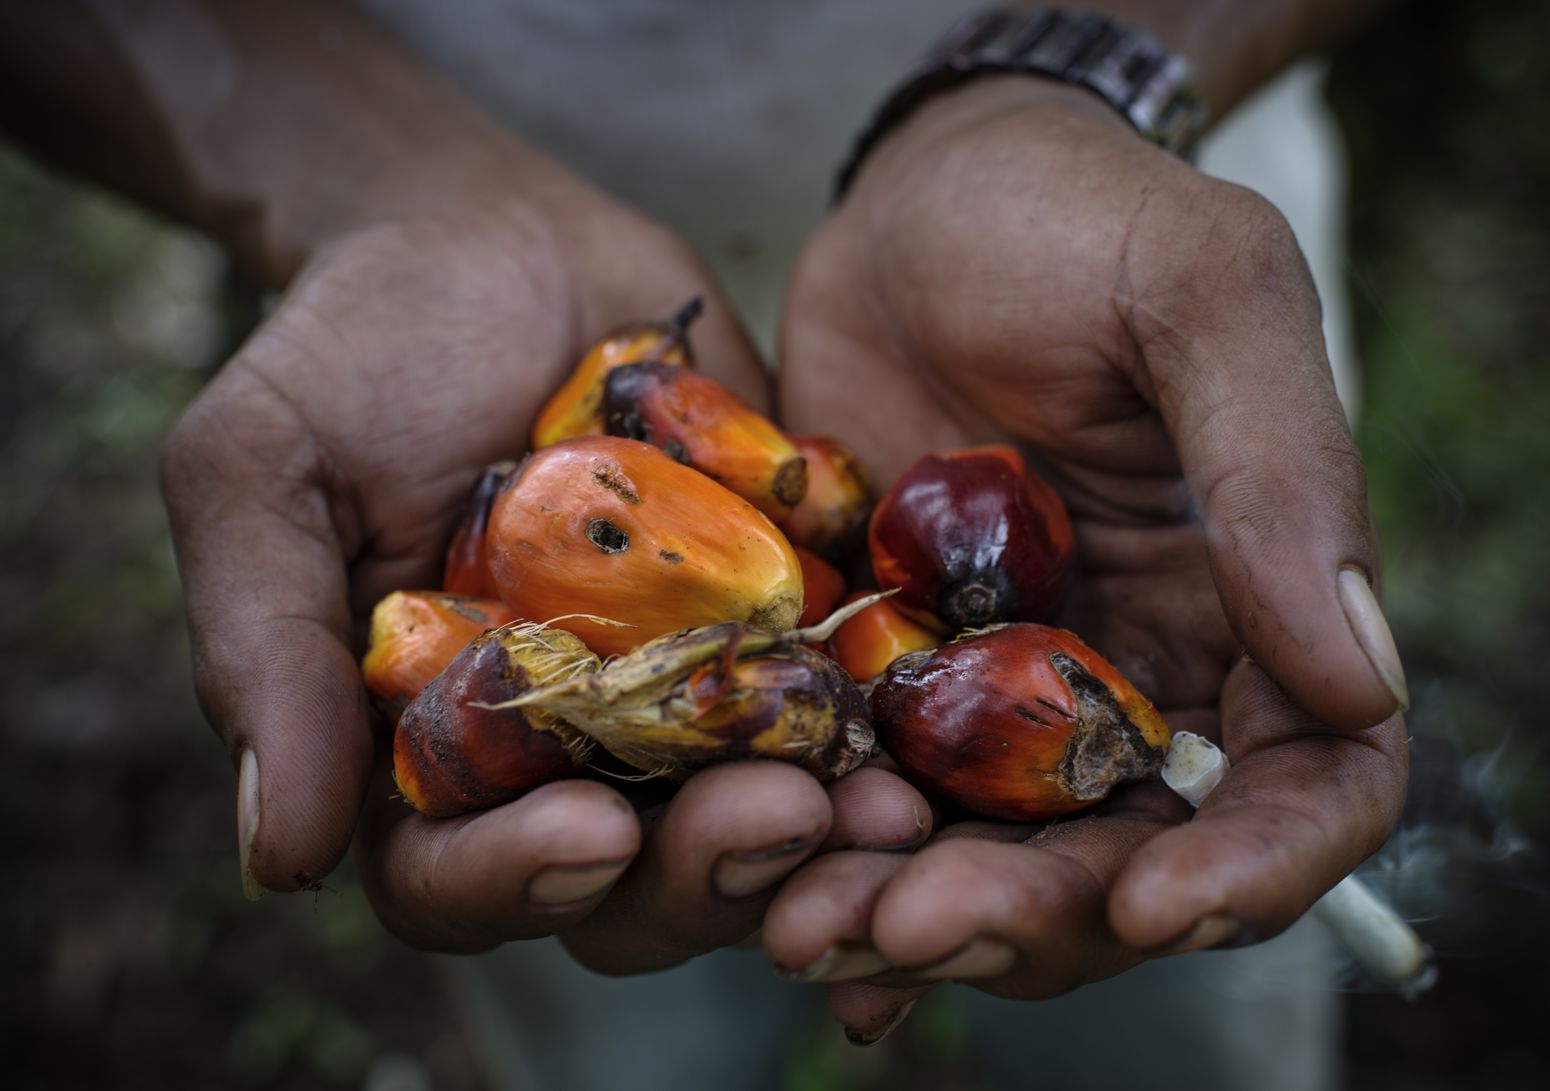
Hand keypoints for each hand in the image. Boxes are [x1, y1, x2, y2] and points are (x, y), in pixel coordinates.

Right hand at [162, 175, 931, 961]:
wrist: (497, 238)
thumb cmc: (354, 350)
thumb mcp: (265, 472)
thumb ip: (268, 650)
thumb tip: (282, 860)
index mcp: (427, 751)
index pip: (454, 876)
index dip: (513, 879)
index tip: (584, 829)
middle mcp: (562, 752)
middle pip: (631, 882)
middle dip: (704, 868)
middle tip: (778, 812)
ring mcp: (682, 699)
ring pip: (752, 820)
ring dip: (820, 827)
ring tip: (883, 795)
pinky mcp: (778, 629)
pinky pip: (840, 707)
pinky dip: (885, 726)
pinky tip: (933, 720)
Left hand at [768, 76, 1408, 1030]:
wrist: (921, 202)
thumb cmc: (1080, 221)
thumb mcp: (1201, 298)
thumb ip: (1282, 472)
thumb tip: (1364, 680)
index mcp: (1251, 608)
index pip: (1306, 784)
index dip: (1255, 870)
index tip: (1161, 908)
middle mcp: (1134, 676)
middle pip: (1123, 859)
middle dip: (1035, 917)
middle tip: (913, 928)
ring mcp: (1004, 690)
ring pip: (986, 855)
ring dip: (912, 913)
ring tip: (811, 928)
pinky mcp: (888, 676)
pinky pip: (870, 798)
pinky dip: (828, 863)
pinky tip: (769, 907)